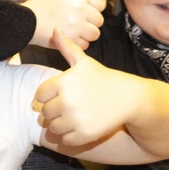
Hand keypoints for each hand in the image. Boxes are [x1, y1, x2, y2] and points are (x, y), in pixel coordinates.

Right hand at [23, 0, 104, 49]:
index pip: (101, 5)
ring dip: (84, 35)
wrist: (26, 21)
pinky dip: (77, 43)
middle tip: (73, 22)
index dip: (90, 10)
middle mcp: (80, 7)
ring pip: (94, 34)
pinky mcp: (71, 38)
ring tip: (71, 30)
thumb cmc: (44, 4)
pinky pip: (85, 44)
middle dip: (88, 23)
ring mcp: (76, 23)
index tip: (78, 12)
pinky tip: (67, 37)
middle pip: (99, 21)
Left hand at [34, 28, 133, 145]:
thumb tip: (54, 29)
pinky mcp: (84, 134)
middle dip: (54, 111)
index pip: (39, 96)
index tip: (61, 95)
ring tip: (74, 116)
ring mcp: (76, 119)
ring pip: (53, 128)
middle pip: (44, 113)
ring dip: (60, 125)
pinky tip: (81, 126)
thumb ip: (66, 48)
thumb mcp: (85, 62)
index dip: (48, 96)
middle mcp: (67, 101)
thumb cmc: (104, 79)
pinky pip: (65, 140)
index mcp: (63, 83)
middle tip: (69, 107)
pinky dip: (70, 136)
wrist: (129, 98)